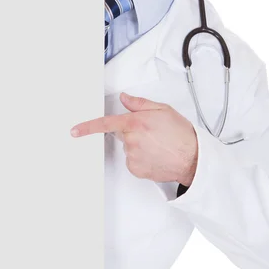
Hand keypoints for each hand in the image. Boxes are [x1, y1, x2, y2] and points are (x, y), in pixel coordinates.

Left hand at [70, 93, 197, 185]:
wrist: (193, 158)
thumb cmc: (181, 134)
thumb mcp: (163, 110)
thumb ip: (140, 103)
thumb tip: (126, 99)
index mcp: (136, 123)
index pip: (106, 124)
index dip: (88, 127)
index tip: (75, 131)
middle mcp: (132, 140)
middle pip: (122, 134)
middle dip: (133, 131)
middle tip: (152, 132)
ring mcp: (133, 157)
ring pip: (128, 148)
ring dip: (138, 145)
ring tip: (158, 145)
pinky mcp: (136, 169)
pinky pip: (133, 161)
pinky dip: (142, 158)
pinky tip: (156, 155)